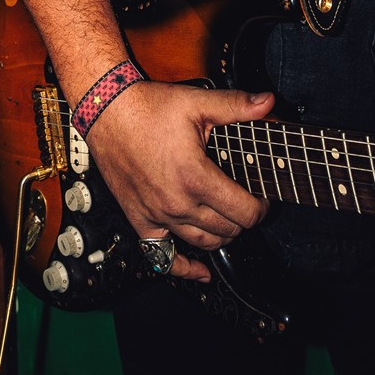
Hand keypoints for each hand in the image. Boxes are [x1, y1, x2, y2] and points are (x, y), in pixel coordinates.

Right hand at [86, 81, 274, 282]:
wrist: (106, 110)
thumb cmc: (148, 107)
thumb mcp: (197, 102)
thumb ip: (236, 106)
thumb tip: (268, 102)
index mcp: (195, 177)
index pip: (245, 212)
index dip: (262, 207)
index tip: (264, 197)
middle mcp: (177, 203)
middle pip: (228, 230)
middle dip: (244, 218)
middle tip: (247, 201)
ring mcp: (158, 215)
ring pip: (204, 243)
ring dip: (223, 235)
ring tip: (229, 218)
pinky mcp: (140, 220)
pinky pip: (163, 257)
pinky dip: (184, 268)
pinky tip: (201, 272)